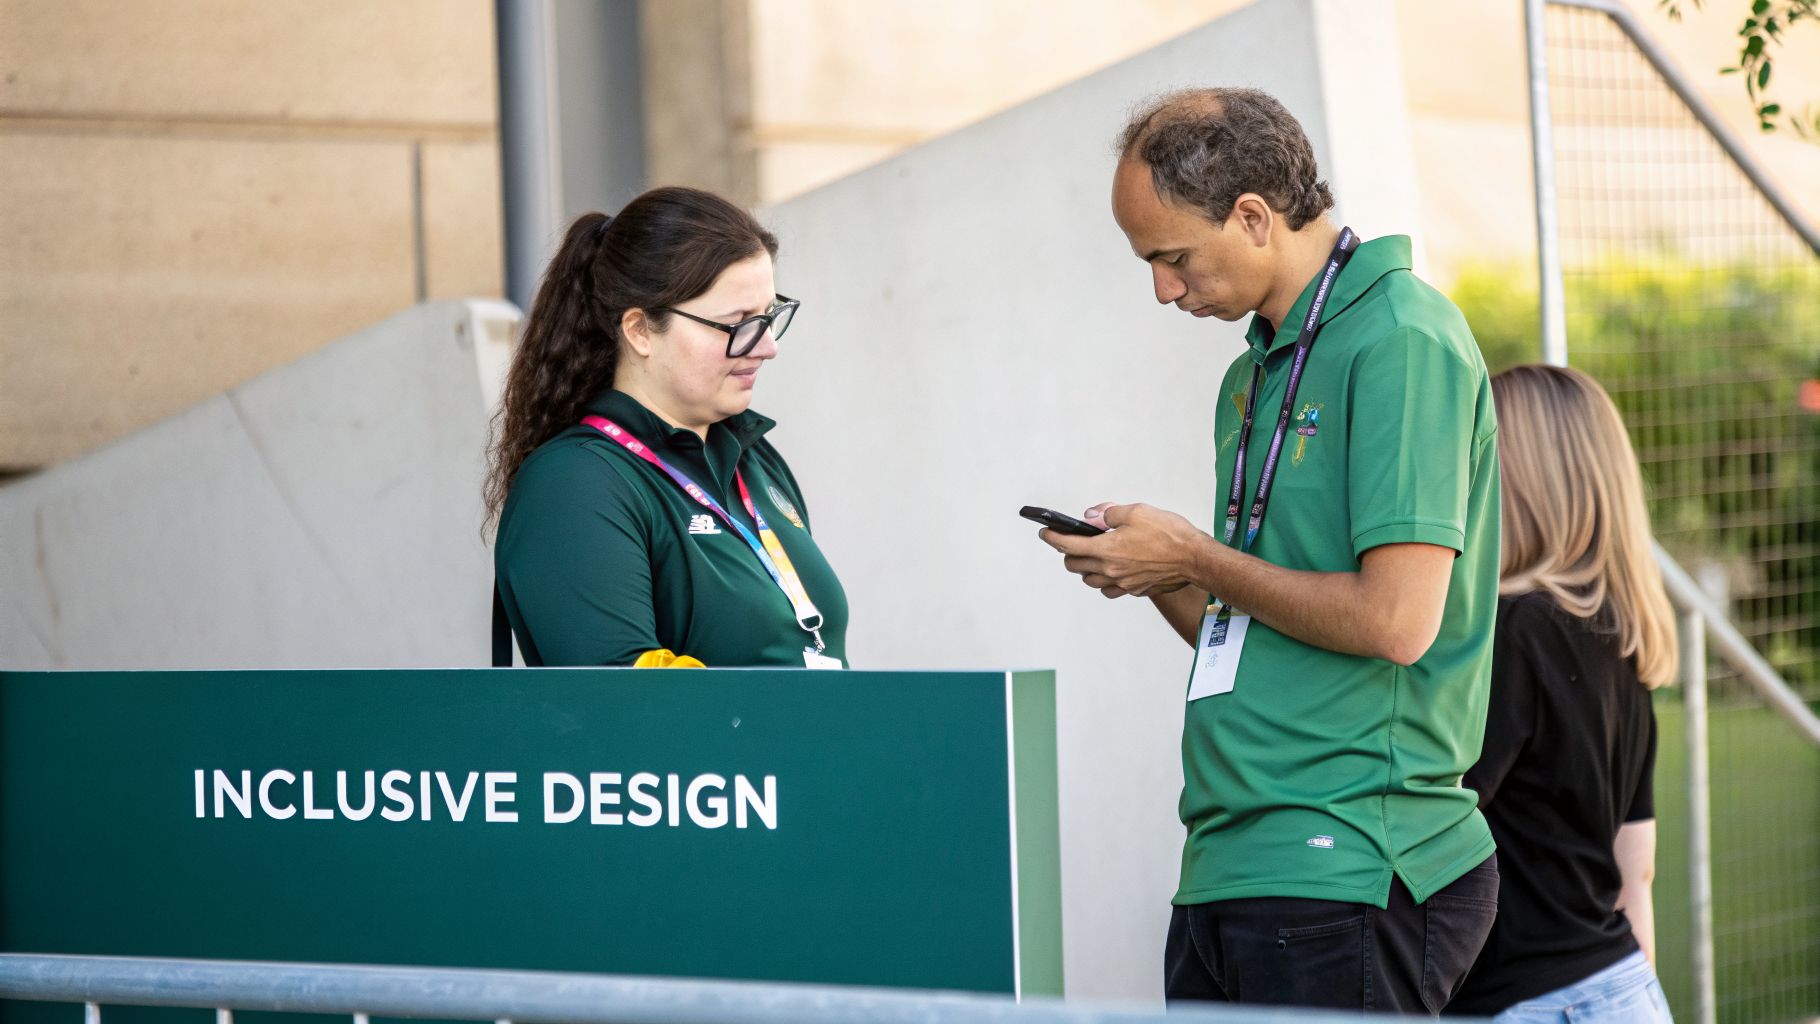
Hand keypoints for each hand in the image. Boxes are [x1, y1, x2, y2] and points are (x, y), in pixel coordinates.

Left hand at [1040, 502, 1203, 597]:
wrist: (1196, 559)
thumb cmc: (1170, 534)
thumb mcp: (1136, 512)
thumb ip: (1108, 514)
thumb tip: (1090, 517)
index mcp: (1107, 550)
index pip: (1068, 545)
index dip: (1053, 538)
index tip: (1046, 533)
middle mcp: (1111, 570)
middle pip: (1075, 566)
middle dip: (1068, 553)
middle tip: (1070, 542)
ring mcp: (1123, 583)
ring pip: (1091, 581)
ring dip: (1085, 569)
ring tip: (1091, 556)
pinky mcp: (1136, 590)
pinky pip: (1111, 590)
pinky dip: (1105, 582)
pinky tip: (1111, 571)